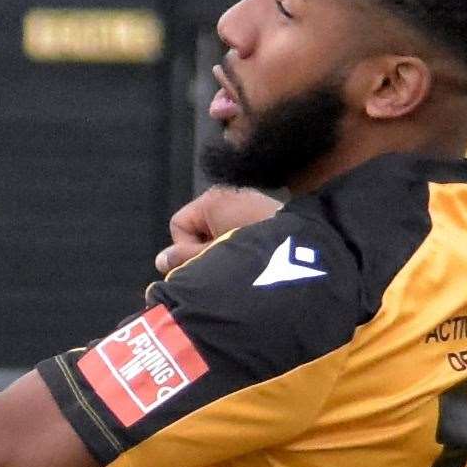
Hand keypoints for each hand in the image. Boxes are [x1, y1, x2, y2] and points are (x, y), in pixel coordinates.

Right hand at [155, 187, 282, 273]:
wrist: (304, 259)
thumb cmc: (249, 257)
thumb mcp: (209, 259)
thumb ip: (183, 260)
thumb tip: (162, 260)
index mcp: (213, 200)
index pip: (179, 225)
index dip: (185, 249)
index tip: (204, 265)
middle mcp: (232, 196)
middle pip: (201, 229)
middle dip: (205, 253)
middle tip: (221, 271)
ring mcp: (254, 204)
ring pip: (223, 234)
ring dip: (225, 253)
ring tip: (241, 269)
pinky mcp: (272, 218)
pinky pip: (244, 234)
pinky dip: (244, 249)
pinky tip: (256, 264)